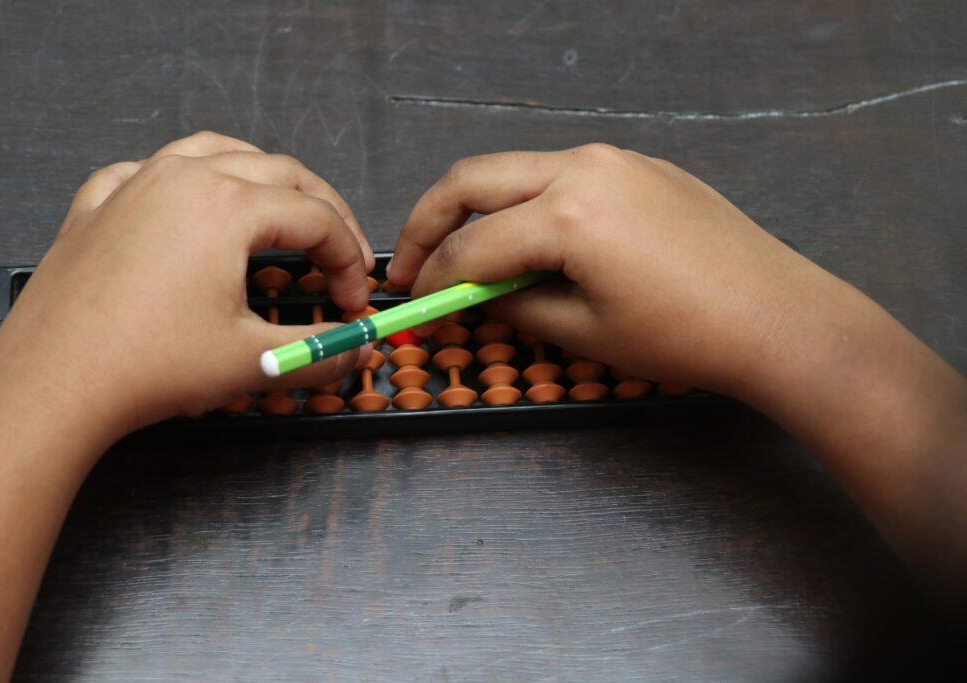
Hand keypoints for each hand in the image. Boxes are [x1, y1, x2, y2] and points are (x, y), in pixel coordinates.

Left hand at [0, 131, 374, 443]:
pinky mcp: (96, 205)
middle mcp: (184, 176)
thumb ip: (320, 352)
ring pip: (215, 152)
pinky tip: (185, 205)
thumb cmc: (151, 365)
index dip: (346, 259)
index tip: (353, 302)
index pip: (316, 218)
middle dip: (322, 212)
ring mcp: (135, 184)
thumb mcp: (254, 361)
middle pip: (279, 173)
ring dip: (260, 177)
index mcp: (229, 205)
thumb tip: (358, 353)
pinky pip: (149, 171)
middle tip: (338, 255)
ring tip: (280, 209)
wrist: (54, 382)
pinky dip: (183, 181)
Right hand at [387, 144, 820, 396]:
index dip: (432, 277)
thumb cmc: (684, 337)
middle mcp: (583, 166)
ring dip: (479, 209)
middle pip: (474, 179)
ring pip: (517, 171)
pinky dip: (529, 205)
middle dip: (430, 221)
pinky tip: (531, 243)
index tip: (412, 300)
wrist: (778, 317)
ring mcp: (615, 159)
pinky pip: (562, 176)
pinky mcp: (639, 166)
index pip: (471, 243)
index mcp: (567, 212)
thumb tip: (472, 293)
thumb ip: (513, 304)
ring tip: (465, 256)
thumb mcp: (585, 331)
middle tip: (410, 263)